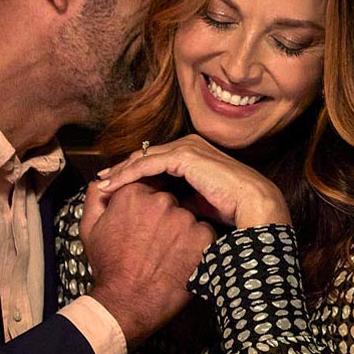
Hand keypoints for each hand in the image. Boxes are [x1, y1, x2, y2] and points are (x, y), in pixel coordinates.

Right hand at [80, 181, 214, 349]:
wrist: (127, 302)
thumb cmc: (109, 267)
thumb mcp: (90, 229)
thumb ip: (95, 199)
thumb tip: (101, 184)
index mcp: (133, 193)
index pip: (148, 186)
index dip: (146, 206)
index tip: (144, 222)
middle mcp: (161, 200)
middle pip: (169, 199)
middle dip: (163, 216)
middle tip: (153, 241)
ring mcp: (184, 218)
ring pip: (187, 216)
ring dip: (180, 230)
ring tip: (165, 253)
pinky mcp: (202, 236)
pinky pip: (204, 233)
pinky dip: (196, 244)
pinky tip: (180, 258)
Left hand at [95, 135, 290, 228]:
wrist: (252, 204)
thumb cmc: (231, 207)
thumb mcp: (198, 202)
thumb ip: (181, 198)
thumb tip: (164, 207)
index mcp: (192, 154)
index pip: (155, 161)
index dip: (133, 172)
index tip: (115, 186)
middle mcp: (188, 145)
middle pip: (145, 156)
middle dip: (121, 169)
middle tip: (101, 182)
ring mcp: (185, 148)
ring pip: (143, 158)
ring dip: (120, 171)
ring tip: (102, 184)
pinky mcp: (183, 156)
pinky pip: (148, 164)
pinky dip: (128, 174)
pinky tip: (113, 185)